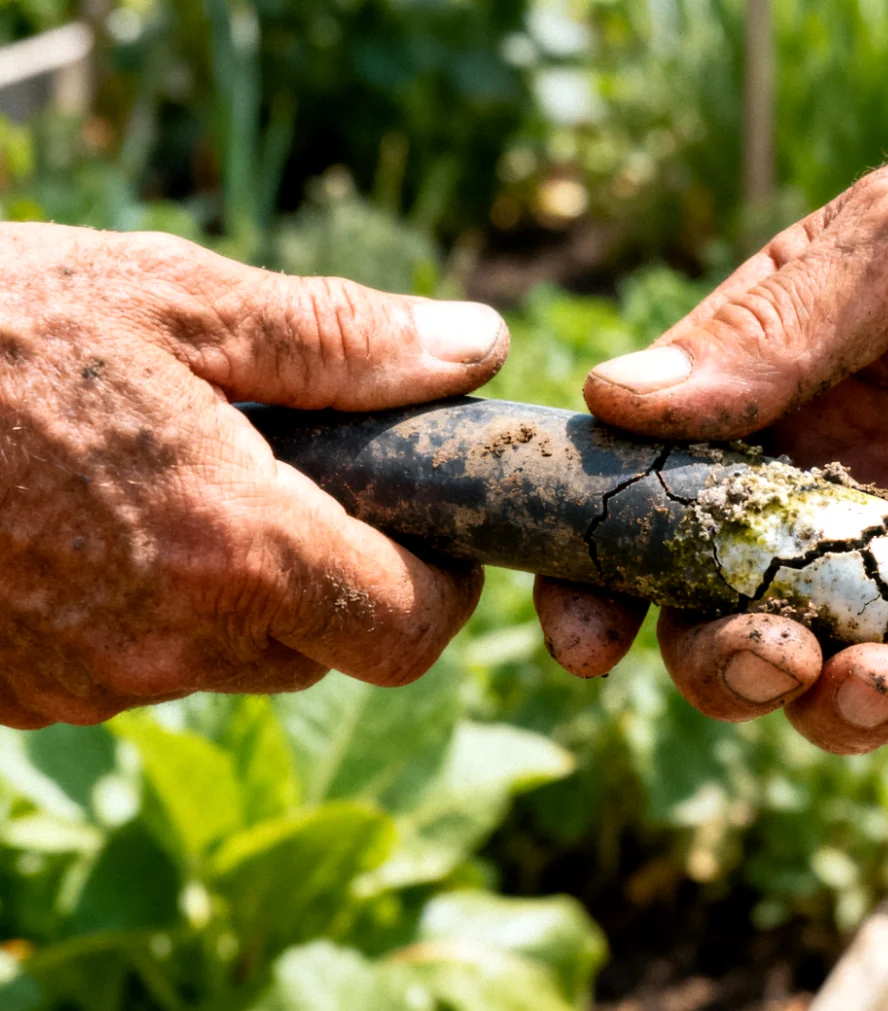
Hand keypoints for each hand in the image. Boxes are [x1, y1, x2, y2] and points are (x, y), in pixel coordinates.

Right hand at [0, 223, 508, 726]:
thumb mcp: (178, 300)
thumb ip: (342, 340)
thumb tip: (473, 346)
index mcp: (236, 549)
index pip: (408, 632)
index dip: (440, 585)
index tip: (427, 524)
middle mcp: (168, 642)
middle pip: (321, 649)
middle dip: (339, 575)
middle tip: (299, 476)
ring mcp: (83, 681)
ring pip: (225, 662)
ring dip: (236, 589)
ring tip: (174, 477)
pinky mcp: (18, 691)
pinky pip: (128, 668)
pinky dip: (142, 608)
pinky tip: (93, 519)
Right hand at [535, 100, 887, 771]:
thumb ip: (774, 334)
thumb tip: (614, 400)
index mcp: (779, 388)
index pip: (654, 497)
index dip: (604, 576)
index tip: (587, 641)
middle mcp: (838, 477)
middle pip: (728, 612)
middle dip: (728, 662)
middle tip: (778, 656)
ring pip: (837, 672)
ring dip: (838, 708)